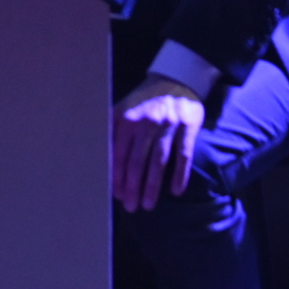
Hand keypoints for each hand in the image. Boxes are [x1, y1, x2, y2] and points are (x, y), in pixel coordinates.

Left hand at [112, 76, 204, 212]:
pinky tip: (175, 191)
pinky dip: (180, 175)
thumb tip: (99, 158)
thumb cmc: (144, 102)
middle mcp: (146, 122)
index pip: (119, 152)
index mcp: (127, 118)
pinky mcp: (188, 128)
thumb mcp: (124, 109)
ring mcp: (168, 125)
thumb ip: (112, 130)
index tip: (116, 194)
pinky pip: (184, 155)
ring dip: (153, 186)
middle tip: (130, 207)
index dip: (117, 175)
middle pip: (137, 160)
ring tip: (148, 205)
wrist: (175, 81)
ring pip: (159, 161)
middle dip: (132, 186)